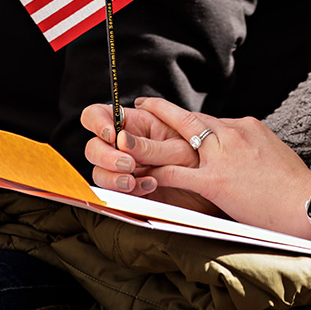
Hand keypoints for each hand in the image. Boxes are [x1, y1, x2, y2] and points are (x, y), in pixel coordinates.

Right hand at [81, 101, 215, 211]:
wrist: (216, 193)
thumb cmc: (203, 161)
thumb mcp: (179, 149)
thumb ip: (149, 145)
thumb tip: (122, 139)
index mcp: (134, 124)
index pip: (98, 116)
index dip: (98, 122)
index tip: (111, 134)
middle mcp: (125, 145)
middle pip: (94, 145)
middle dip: (106, 155)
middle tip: (128, 164)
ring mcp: (125, 168)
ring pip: (100, 171)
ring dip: (114, 176)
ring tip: (135, 180)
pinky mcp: (130, 190)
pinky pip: (116, 192)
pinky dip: (130, 190)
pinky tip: (150, 186)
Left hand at [108, 97, 310, 239]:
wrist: (308, 202)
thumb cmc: (296, 186)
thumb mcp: (274, 153)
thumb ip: (253, 146)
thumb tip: (245, 150)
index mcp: (247, 126)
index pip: (211, 119)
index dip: (188, 120)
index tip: (175, 117)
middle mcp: (232, 133)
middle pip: (189, 119)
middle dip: (162, 110)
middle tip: (143, 104)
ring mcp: (223, 155)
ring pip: (178, 141)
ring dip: (149, 139)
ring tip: (126, 134)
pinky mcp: (216, 180)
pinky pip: (178, 173)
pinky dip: (157, 173)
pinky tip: (141, 172)